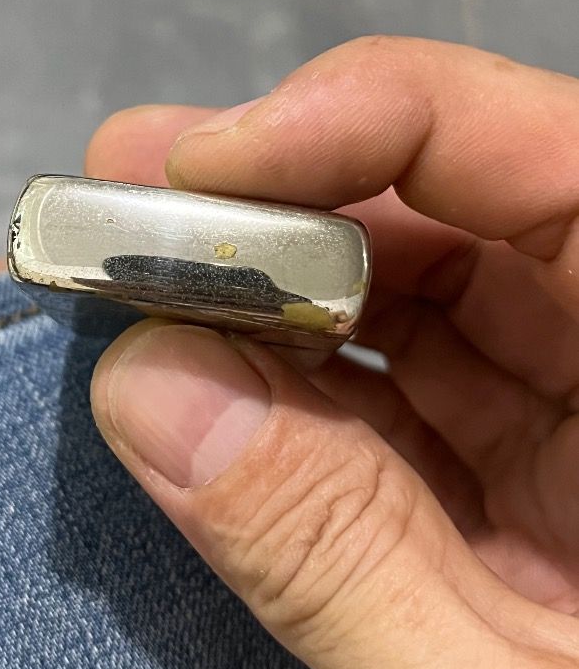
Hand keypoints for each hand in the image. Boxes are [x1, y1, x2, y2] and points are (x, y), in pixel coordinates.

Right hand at [86, 36, 578, 668]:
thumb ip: (334, 550)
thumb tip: (146, 385)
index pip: (547, 151)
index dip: (365, 119)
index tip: (196, 164)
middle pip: (464, 201)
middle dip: (289, 198)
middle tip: (130, 197)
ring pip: (425, 283)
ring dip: (276, 286)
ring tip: (140, 283)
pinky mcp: (540, 466)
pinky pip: (411, 380)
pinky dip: (301, 380)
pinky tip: (207, 384)